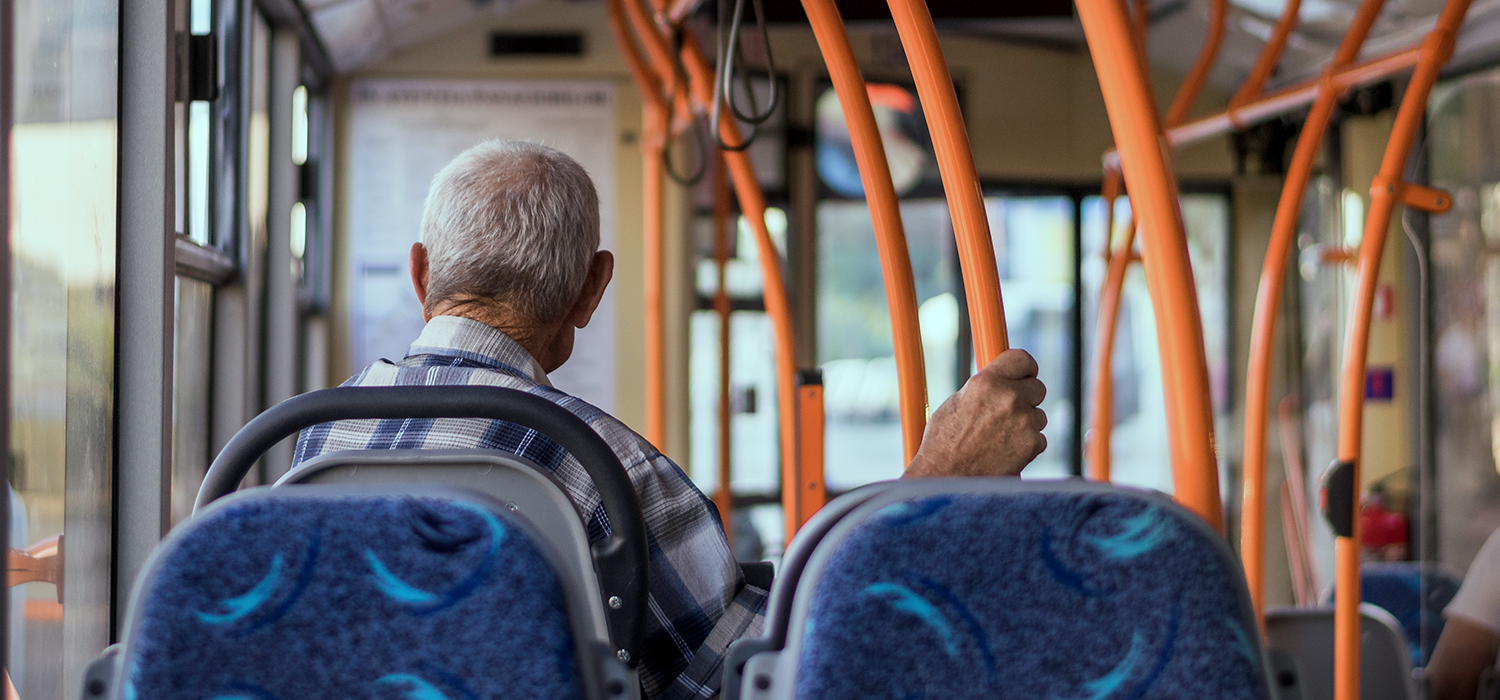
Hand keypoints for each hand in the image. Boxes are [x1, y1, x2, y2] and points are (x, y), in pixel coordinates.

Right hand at [903, 349, 1046, 477]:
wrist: (946, 480)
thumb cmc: (942, 445)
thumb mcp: (955, 404)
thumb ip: (981, 389)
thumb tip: (997, 382)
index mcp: (986, 382)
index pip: (1021, 358)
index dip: (1025, 368)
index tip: (1026, 375)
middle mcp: (1008, 397)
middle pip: (1037, 387)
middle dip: (1027, 398)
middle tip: (1010, 413)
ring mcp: (1023, 421)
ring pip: (1039, 416)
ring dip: (1026, 424)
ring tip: (1000, 439)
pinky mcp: (1033, 444)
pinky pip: (1039, 439)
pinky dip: (1027, 446)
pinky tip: (1006, 453)